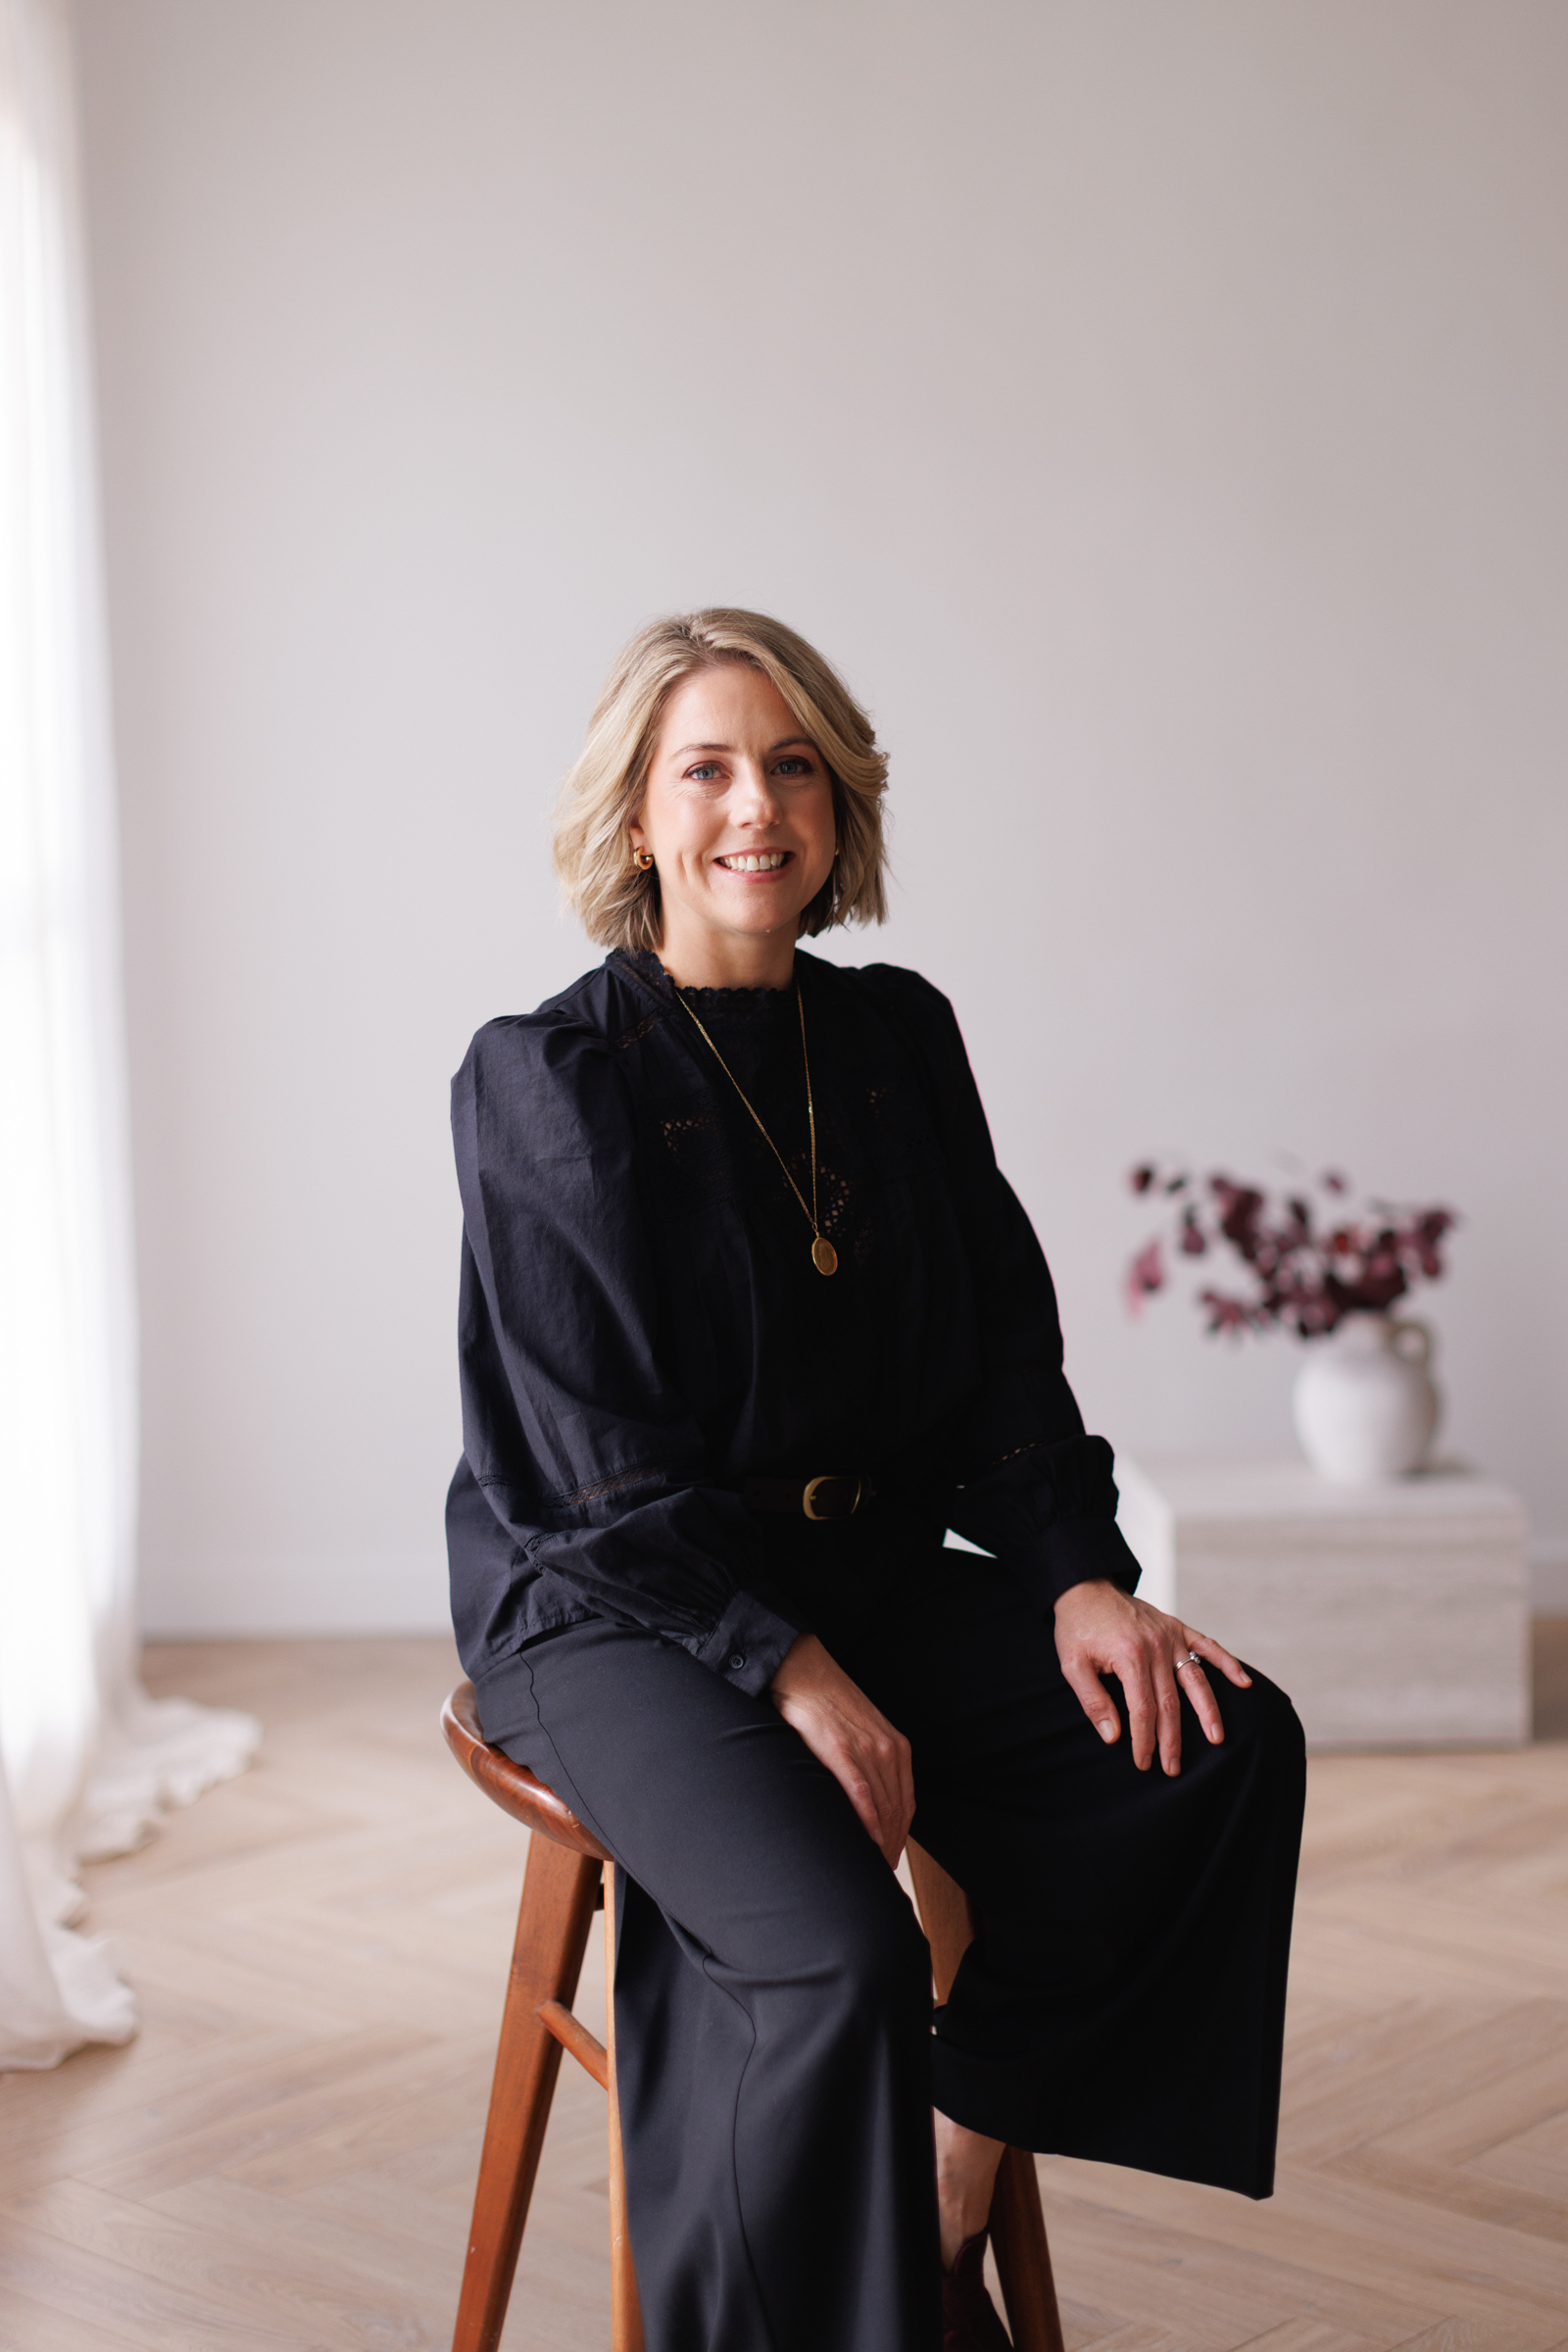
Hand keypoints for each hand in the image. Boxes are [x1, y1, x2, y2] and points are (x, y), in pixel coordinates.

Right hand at [769, 1633, 914, 1866]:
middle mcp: (888, 1750)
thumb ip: (867, 1764)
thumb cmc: (825, 1703)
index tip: (889, 1862)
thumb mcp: (859, 1733)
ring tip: (868, 1869)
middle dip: (891, 1848)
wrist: (803, 1669)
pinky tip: (863, 1843)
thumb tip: (864, 1805)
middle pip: (897, 1813)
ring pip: (882, 1809)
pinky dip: (866, 1824)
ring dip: (879, 1844)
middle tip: (879, 1876)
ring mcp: (867, 1750)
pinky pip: (861, 1795)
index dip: (899, 1838)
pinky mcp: (842, 1750)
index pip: (905, 1806)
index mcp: (896, 1747)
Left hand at [1053, 1579, 1250, 1775]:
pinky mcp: (1176, 1628)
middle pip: (1170, 1702)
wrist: (1085, 1587)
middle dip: (1172, 1739)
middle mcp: (1155, 1647)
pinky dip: (1228, 1664)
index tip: (1144, 1762)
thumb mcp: (1072, 1664)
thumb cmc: (1077, 1627)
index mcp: (1129, 1657)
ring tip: (1217, 1738)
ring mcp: (1169, 1636)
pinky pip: (1208, 1646)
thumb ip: (1093, 1700)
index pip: (1143, 1709)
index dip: (1144, 1739)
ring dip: (1208, 1711)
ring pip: (1196, 1680)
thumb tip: (1113, 1736)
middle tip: (1174, 1767)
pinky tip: (1244, 1682)